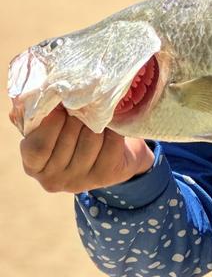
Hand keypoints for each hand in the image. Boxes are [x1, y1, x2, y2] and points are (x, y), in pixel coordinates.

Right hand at [18, 105, 153, 193]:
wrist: (103, 150)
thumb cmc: (68, 130)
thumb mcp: (46, 123)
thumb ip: (38, 112)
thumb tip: (37, 94)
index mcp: (32, 165)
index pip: (38, 147)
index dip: (51, 123)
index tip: (61, 107)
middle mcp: (53, 180)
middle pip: (67, 139)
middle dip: (77, 115)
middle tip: (83, 103)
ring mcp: (80, 182)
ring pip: (91, 139)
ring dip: (96, 120)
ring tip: (96, 112)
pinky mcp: (105, 177)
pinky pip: (111, 144)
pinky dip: (113, 129)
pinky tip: (110, 125)